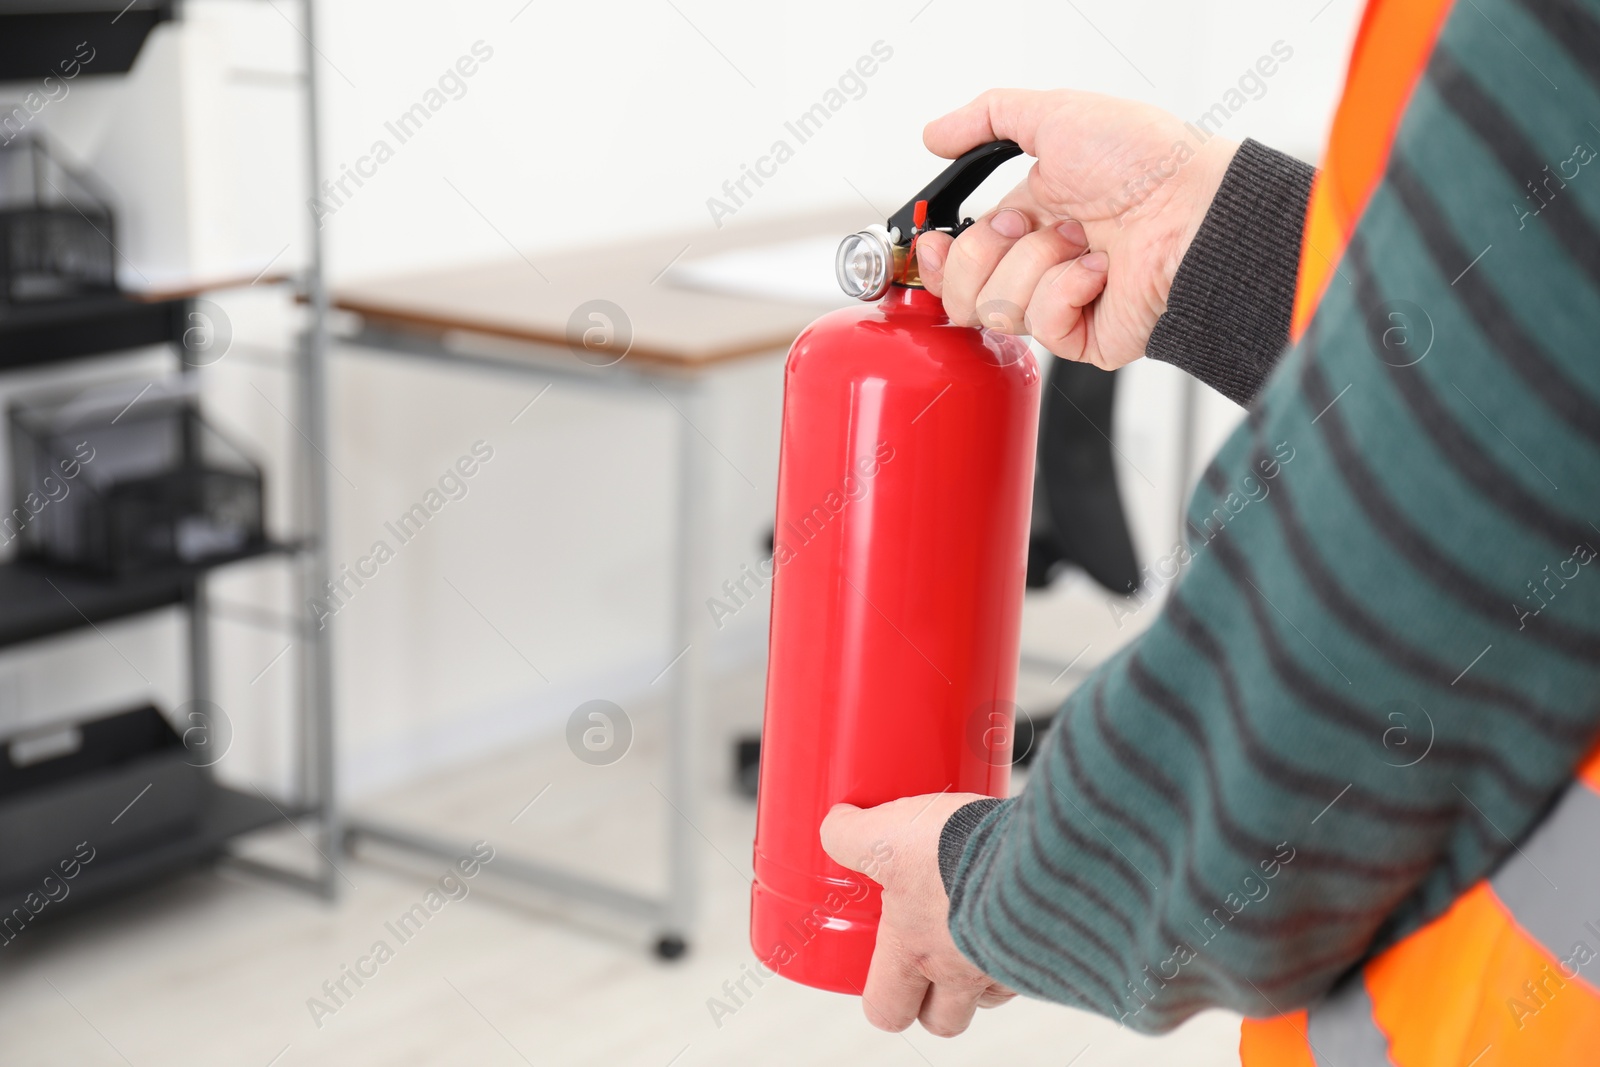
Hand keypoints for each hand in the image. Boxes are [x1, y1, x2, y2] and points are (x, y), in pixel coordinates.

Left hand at [820, 794, 1016, 1037]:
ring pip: (990, 995)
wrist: (1034, 850)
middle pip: (943, 1021)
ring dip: (979, 973)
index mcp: (913, 952)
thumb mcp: (885, 835)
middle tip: (928, 960)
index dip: (881, 1001)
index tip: (881, 975)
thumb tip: (834, 826)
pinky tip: (1014, 910)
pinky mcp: (1048, 947)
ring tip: (972, 927)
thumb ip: (850, 835)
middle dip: (932, 1002)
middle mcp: (959, 971)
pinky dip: (1020, 945)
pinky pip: (1031, 965)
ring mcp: (1006, 965)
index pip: (886, 1010)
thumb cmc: (954, 852)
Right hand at [914, 88, 1239, 369]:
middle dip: (987, 252)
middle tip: (1031, 224)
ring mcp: (1061, 303)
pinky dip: (1067, 289)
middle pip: (963, 291)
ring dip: (1036, 263)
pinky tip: (1100, 271)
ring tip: (1081, 242)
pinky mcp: (1084, 337)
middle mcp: (1041, 263)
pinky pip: (1041, 325)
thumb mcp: (1057, 115)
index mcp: (1030, 218)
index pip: (957, 257)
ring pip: (996, 308)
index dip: (939, 255)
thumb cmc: (1148, 162)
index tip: (936, 239)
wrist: (1195, 211)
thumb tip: (934, 135)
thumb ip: (987, 117)